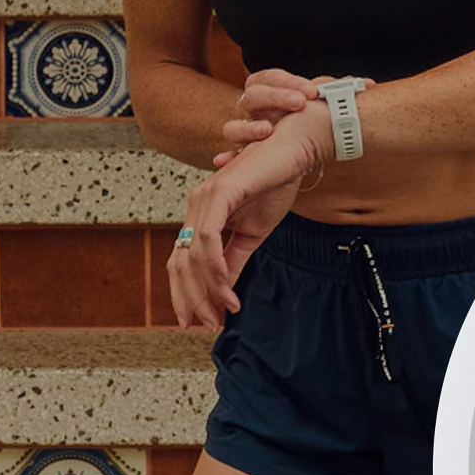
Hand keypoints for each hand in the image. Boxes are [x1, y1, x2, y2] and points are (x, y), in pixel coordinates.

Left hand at [169, 106, 334, 331]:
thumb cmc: (276, 183)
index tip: (200, 320)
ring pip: (192, 256)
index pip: (183, 261)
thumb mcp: (254, 231)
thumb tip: (225, 288)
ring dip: (206, 290)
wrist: (294, 149)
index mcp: (202, 215)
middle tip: (205, 325)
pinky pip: (209, 240)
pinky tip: (228, 289)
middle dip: (190, 299)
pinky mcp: (219, 193)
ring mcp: (204, 199)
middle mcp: (196, 206)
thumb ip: (235, 258)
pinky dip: (215, 269)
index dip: (187, 293)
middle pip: (180, 263)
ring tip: (223, 311)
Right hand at [210, 70, 373, 167]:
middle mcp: (251, 108)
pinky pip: (228, 156)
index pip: (271, 77)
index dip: (288, 82)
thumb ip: (336, 93)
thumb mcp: (315, 105)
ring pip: (234, 126)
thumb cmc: (302, 120)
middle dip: (276, 98)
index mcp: (267, 89)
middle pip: (254, 95)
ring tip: (267, 130)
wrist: (289, 150)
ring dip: (249, 127)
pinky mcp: (239, 156)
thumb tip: (371, 84)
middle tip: (300, 104)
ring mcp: (243, 131)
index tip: (311, 91)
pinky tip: (226, 162)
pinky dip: (225, 159)